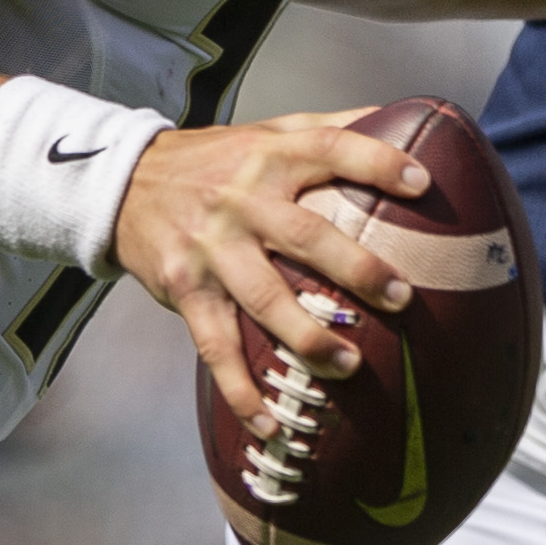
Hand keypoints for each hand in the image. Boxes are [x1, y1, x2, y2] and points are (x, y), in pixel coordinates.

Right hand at [111, 113, 430, 431]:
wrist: (123, 184)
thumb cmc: (215, 160)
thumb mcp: (267, 131)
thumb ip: (330, 127)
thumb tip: (406, 118)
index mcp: (270, 156)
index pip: (330, 148)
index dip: (376, 162)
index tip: (422, 183)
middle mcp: (241, 200)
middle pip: (304, 235)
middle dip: (355, 267)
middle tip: (401, 296)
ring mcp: (211, 249)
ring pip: (263, 299)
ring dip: (307, 338)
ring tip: (350, 365)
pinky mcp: (184, 290)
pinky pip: (215, 347)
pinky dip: (240, 391)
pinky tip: (270, 426)